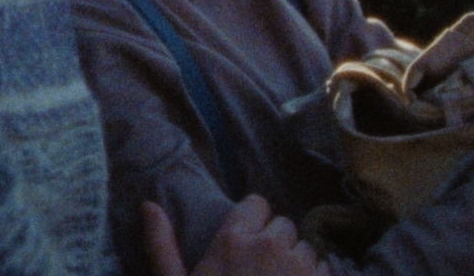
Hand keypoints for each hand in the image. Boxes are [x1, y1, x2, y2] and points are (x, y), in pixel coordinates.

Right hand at [143, 196, 327, 275]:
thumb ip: (160, 246)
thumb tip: (148, 204)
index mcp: (232, 242)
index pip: (256, 204)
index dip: (254, 219)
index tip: (248, 238)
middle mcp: (269, 247)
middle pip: (284, 225)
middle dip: (276, 241)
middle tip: (263, 270)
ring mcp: (299, 269)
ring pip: (307, 247)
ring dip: (298, 261)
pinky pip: (326, 269)